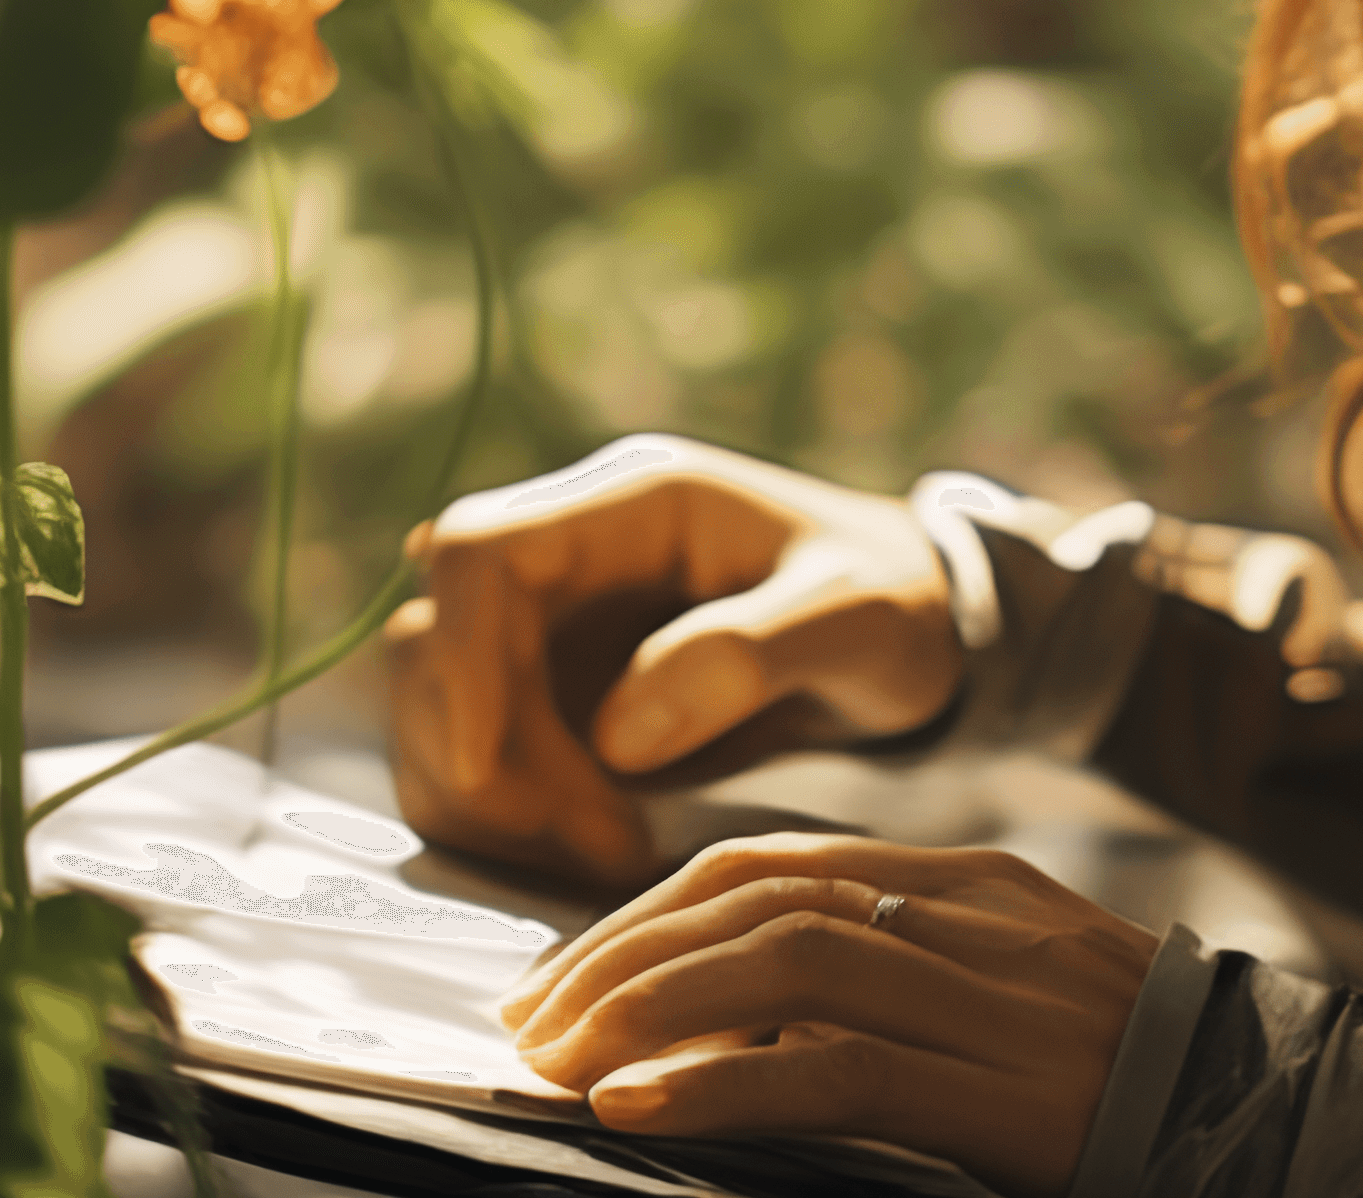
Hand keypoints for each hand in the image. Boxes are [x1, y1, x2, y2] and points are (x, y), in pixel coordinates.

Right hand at [384, 436, 964, 890]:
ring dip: (493, 799)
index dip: (460, 654)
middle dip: (489, 756)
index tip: (489, 762)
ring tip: (609, 858)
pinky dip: (511, 823)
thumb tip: (617, 737)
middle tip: (596, 845)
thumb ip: (745, 657)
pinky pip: (476, 764)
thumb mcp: (857, 618)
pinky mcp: (552, 706)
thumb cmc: (897, 603)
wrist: (925, 635)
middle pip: (437, 644)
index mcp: (629, 505)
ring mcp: (550, 634)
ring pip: (437, 713)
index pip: (480, 551)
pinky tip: (601, 857)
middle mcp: (567, 561)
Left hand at [497, 832, 1161, 1197]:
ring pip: (785, 961)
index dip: (647, 913)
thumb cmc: (1145, 1090)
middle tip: (528, 1023)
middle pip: (756, 897)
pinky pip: (840, 1069)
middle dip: (621, 954)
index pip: (772, 864)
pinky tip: (641, 1107)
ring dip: (647, 1008)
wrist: (1307, 1131)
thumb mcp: (1015, 1013)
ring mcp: (1000, 1000)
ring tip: (560, 1060)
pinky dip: (721, 1085)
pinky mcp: (1009, 1094)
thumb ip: (898, 997)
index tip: (564, 977)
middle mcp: (980, 920)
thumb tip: (732, 1035)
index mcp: (975, 887)